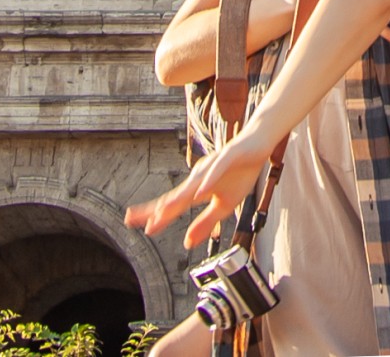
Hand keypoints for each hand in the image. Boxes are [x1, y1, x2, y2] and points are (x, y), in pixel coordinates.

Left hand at [126, 129, 273, 246]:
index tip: (135, 225)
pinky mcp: (228, 157)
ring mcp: (212, 167)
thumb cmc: (239, 174)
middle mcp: (199, 178)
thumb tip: (187, 243)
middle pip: (176, 195)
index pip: (172, 205)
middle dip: (156, 208)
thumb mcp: (224, 206)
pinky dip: (208, 182)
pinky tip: (200, 192)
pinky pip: (216, 170)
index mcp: (197, 190)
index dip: (155, 215)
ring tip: (162, 212)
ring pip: (192, 184)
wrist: (257, 146)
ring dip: (177, 199)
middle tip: (132, 218)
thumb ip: (205, 223)